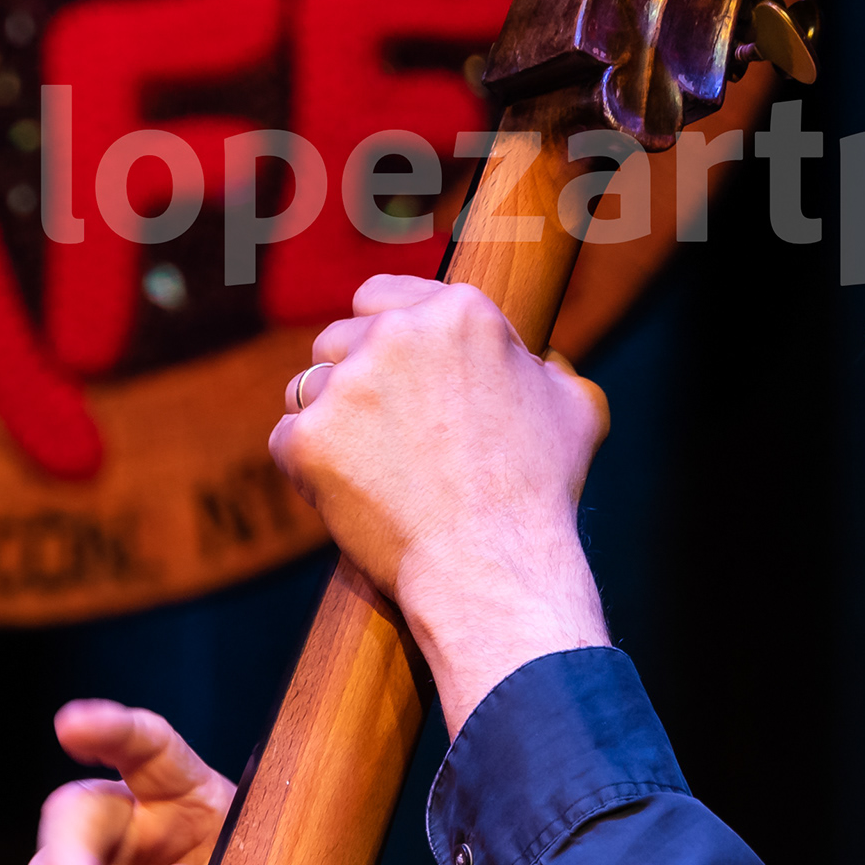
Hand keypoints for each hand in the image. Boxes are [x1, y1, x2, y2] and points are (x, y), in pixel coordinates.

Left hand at [268, 276, 613, 732]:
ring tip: (369, 466)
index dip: (385, 333)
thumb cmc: (540, 493)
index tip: (393, 371)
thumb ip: (548, 367)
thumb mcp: (576, 410)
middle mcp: (398, 334)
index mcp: (460, 312)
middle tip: (382, 428)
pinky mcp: (307, 438)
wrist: (494, 569)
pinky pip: (288, 438)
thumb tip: (539, 361)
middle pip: (339, 336)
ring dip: (329, 418)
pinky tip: (349, 494)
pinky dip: (310, 466)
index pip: (384, 295)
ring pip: (308, 384)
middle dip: (353, 375)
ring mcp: (347, 385)